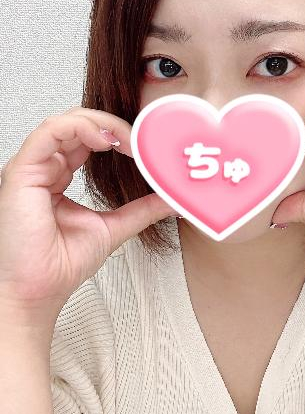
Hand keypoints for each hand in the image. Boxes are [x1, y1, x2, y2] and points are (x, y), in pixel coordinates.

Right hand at [0, 106, 176, 326]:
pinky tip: (106, 140)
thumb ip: (142, 210)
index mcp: (58, 177)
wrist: (38, 292)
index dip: (118, 135)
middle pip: (78, 124)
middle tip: (142, 140)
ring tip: (127, 140)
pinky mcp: (22, 170)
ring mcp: (31, 167)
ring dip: (102, 123)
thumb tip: (174, 199)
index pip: (87, 139)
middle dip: (114, 126)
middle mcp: (42, 168)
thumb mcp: (114, 227)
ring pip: (65, 122)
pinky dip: (81, 127)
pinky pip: (50, 131)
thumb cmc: (60, 265)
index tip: (146, 147)